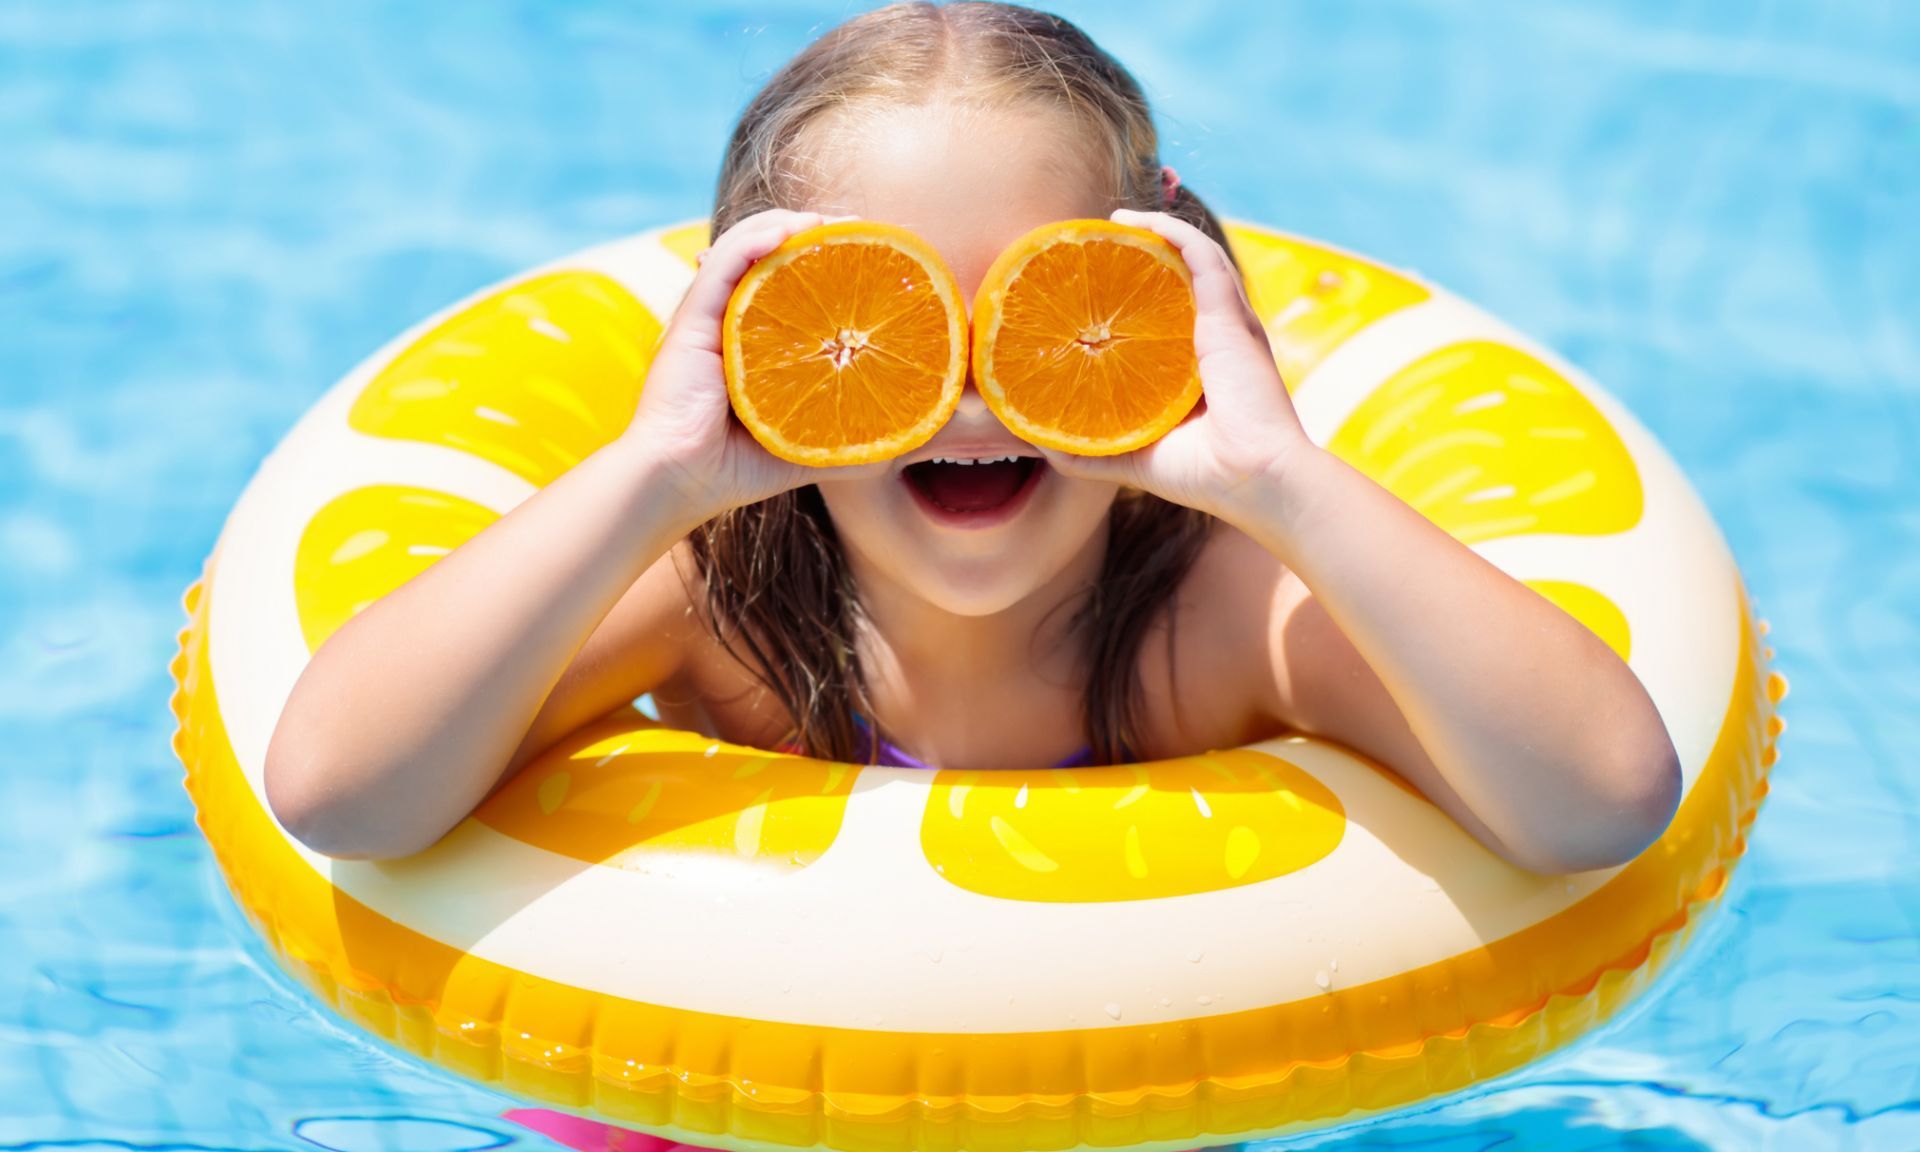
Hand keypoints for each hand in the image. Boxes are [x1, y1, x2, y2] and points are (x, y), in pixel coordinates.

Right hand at [617, 209, 887, 528]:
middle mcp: (728, 317)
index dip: (824, 258)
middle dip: (815, 231)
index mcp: (751, 339)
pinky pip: (723, 262)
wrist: (680, 481)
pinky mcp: (692, 318)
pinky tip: (790, 230)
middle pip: (770, 252)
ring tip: (833, 220)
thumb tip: (912, 435)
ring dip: (791, 223)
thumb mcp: (809, 445)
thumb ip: (854, 436)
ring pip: (747, 245)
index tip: (869, 251)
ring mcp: (709, 314)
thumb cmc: (736, 468)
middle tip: (860, 229)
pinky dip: (755, 239)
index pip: (788, 280)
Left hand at [1037, 209, 1316, 523]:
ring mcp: (1227, 324)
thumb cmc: (1203, 475)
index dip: (1138, 296)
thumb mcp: (1132, 459)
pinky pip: (1201, 256)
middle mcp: (1217, 338)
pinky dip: (1173, 231)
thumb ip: (1086, 450)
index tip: (1097, 287)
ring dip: (1156, 230)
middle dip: (1145, 254)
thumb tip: (1033, 440)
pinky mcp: (1229, 317)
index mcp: (1199, 368)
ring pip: (1192, 257)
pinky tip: (1140, 219)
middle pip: (1180, 279)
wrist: (1252, 478)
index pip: (1169, 316)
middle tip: (1101, 244)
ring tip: (1117, 220)